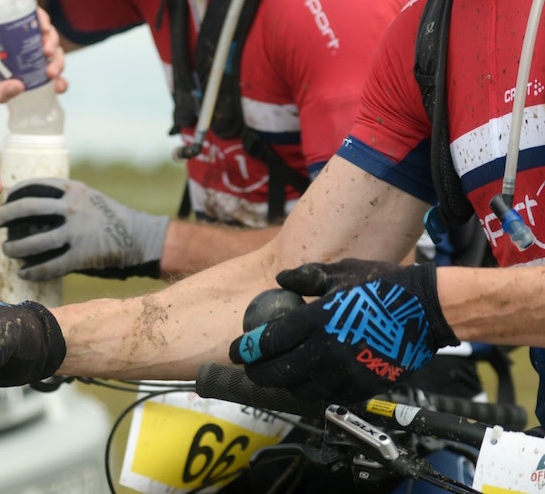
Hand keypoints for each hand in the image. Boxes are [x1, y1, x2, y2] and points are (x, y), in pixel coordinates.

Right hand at [0, 10, 66, 101]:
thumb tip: (20, 88)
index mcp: (20, 68)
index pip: (46, 74)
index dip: (58, 80)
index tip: (60, 86)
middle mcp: (22, 50)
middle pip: (50, 53)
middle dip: (56, 62)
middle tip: (50, 72)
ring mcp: (17, 33)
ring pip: (45, 34)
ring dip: (51, 41)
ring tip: (45, 51)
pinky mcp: (9, 16)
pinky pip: (31, 14)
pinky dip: (41, 19)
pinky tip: (42, 26)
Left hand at [0, 178, 168, 279]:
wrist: (138, 236)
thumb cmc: (109, 215)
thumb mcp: (87, 195)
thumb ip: (63, 196)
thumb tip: (30, 201)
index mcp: (72, 189)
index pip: (35, 185)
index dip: (14, 193)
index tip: (4, 200)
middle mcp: (72, 208)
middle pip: (27, 209)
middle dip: (5, 216)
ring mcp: (76, 233)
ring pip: (34, 241)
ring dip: (15, 248)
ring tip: (6, 251)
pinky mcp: (81, 256)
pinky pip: (50, 266)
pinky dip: (33, 271)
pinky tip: (23, 273)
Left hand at [229, 260, 458, 403]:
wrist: (430, 310)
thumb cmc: (386, 285)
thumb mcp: (342, 271)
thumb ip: (306, 276)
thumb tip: (280, 280)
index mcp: (318, 319)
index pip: (270, 341)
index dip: (247, 348)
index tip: (236, 350)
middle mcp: (328, 350)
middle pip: (279, 372)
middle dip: (258, 372)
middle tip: (250, 367)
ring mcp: (347, 373)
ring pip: (301, 389)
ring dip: (285, 383)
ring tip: (279, 374)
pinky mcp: (365, 387)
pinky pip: (329, 396)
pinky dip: (313, 390)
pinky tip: (309, 380)